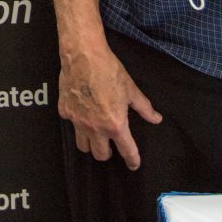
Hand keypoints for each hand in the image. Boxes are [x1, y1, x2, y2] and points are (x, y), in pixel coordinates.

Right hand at [58, 41, 161, 169]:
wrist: (83, 56)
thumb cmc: (109, 71)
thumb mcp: (131, 90)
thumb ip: (144, 108)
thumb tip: (156, 119)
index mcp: (115, 124)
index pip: (127, 151)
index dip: (133, 160)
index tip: (134, 165)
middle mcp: (96, 128)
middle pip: (100, 155)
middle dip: (108, 154)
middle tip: (111, 145)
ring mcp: (78, 121)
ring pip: (83, 146)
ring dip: (90, 144)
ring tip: (95, 135)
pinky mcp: (64, 111)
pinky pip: (71, 124)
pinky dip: (77, 122)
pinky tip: (81, 112)